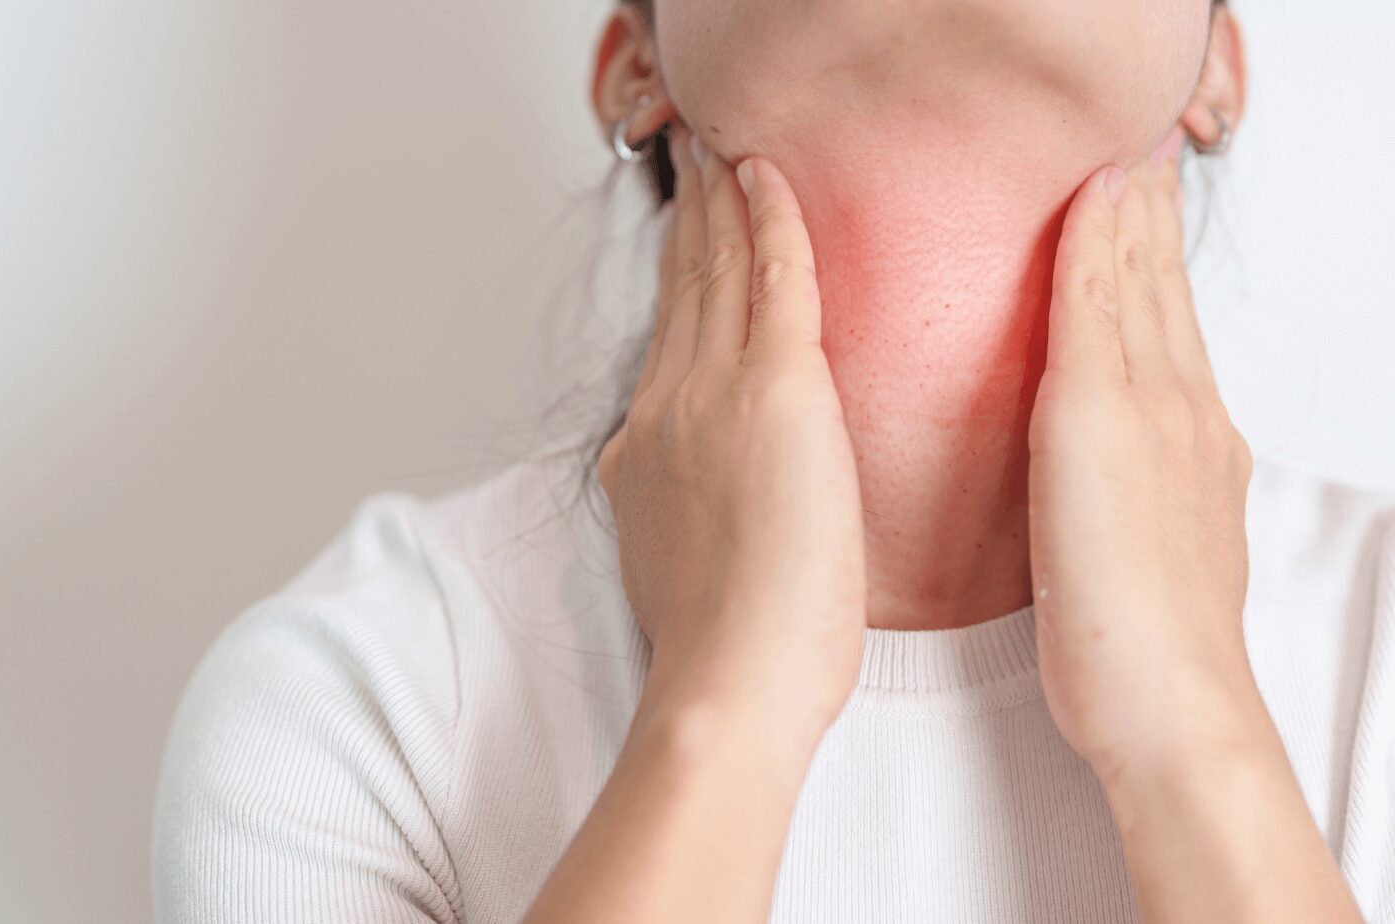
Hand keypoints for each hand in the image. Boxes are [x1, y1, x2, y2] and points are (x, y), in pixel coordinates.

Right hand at [598, 130, 866, 736]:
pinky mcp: (776, 391)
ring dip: (721, 201)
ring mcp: (715, 393)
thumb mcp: (677, 558)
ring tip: (725, 152)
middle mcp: (668, 405)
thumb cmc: (724, 650)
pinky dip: (769, 219)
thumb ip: (682, 502)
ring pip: (719, 269)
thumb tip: (698, 486)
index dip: (674, 276)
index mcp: (647, 446)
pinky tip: (767, 176)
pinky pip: (774, 278)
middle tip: (697, 161)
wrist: (727, 681)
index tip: (684, 236)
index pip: (667, 338)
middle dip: (689, 219)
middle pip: (682, 288)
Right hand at [1028, 151, 1265, 784]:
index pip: (1141, 267)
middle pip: (1158, 304)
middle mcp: (1182, 419)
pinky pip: (1151, 415)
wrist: (1158, 701)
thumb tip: (1108, 199)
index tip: (1112, 152)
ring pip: (1158, 357)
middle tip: (1122, 181)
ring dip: (1137, 296)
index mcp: (1162, 385)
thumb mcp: (1090, 421)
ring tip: (1116, 254)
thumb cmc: (1117, 584)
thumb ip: (1096, 309)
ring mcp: (1177, 472)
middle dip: (1138, 238)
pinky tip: (1113, 382)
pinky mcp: (1156, 519)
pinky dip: (1131, 369)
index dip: (1124, 207)